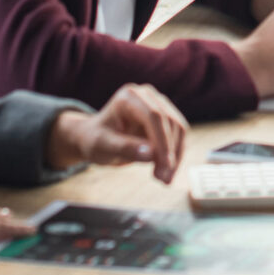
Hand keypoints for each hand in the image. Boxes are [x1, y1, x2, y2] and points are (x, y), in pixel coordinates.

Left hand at [48, 83, 187, 182]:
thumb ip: (125, 148)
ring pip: (178, 129)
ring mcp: (158, 104)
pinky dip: (176, 155)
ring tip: (163, 179)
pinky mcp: (165, 117)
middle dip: (169, 152)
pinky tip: (167, 172)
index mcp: (129, 96)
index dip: (162, 141)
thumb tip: (151, 154)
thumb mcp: (103, 146)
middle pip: (169, 122)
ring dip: (175, 156)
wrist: (95, 138)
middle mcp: (147, 95)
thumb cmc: (95, 140)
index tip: (164, 165)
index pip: (154, 116)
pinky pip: (178, 136)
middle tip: (163, 179)